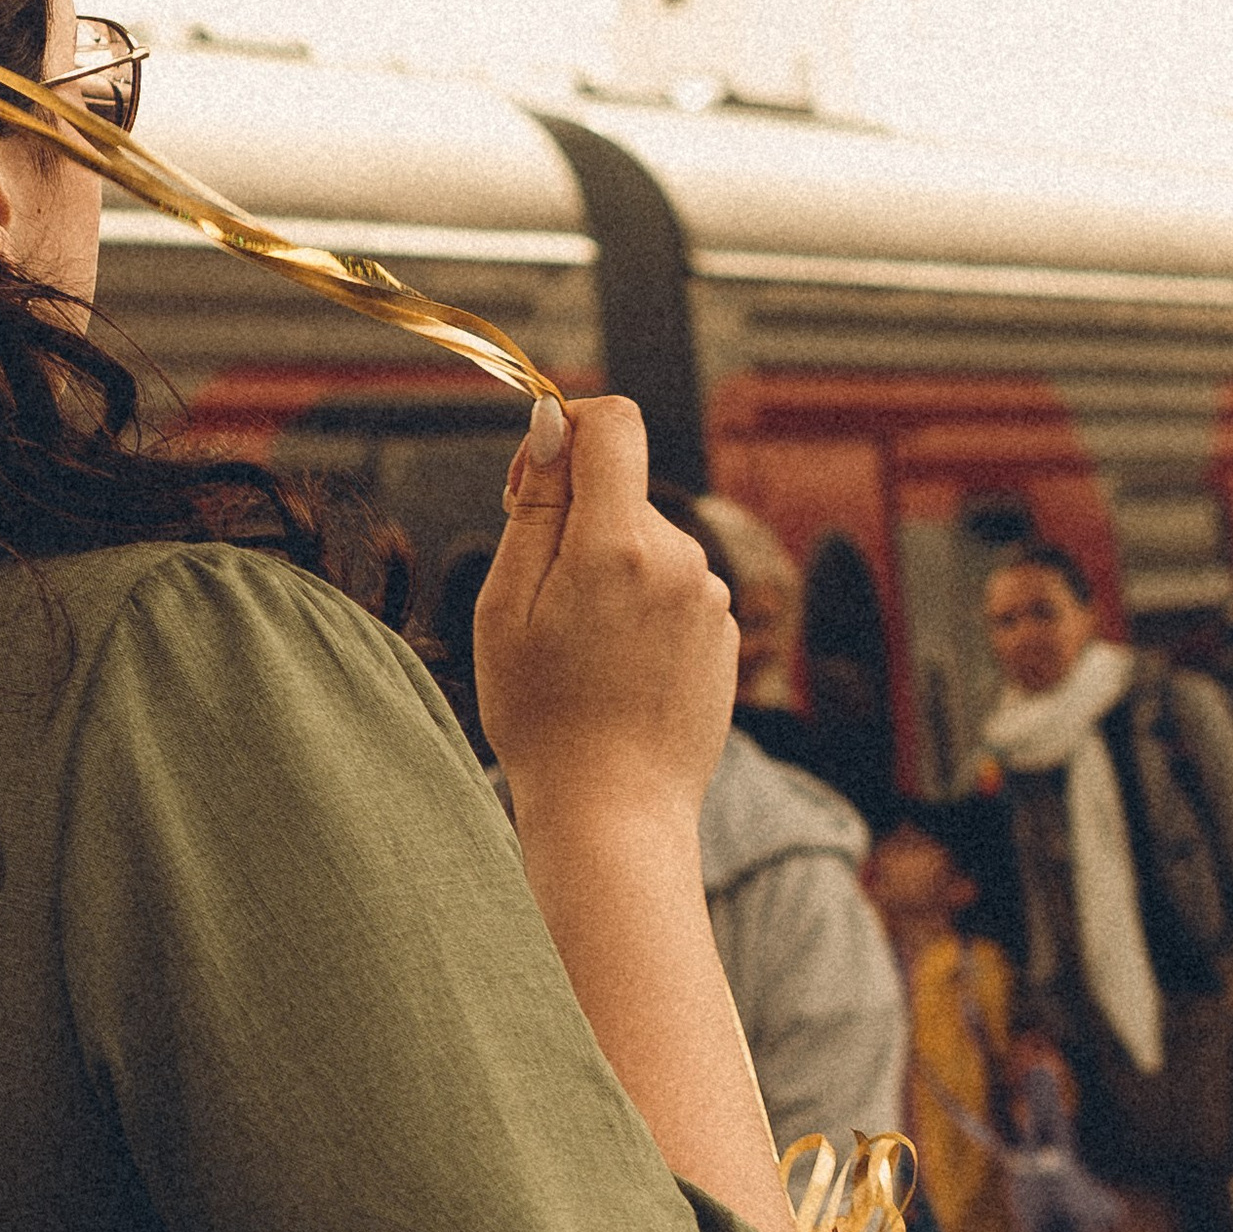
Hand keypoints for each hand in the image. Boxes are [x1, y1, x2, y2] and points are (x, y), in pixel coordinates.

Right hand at [474, 393, 737, 817]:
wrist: (613, 810)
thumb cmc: (542, 714)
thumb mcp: (507, 604)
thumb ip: (537, 504)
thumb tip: (554, 421)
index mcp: (620, 543)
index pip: (614, 423)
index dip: (568, 430)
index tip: (534, 478)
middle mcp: (681, 558)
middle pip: (623, 490)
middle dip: (576, 518)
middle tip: (538, 595)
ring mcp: (710, 598)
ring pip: (646, 544)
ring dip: (609, 569)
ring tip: (580, 648)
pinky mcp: (724, 632)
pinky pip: (671, 589)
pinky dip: (640, 608)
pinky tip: (616, 669)